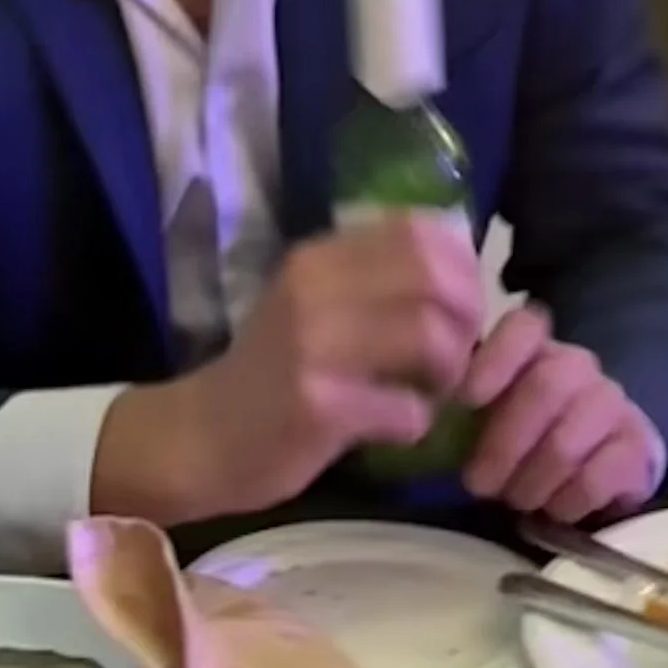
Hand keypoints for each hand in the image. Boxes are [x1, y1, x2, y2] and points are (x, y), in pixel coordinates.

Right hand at [98, 215, 486, 523]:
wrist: (201, 436)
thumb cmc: (270, 372)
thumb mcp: (310, 304)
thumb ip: (369, 280)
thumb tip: (458, 271)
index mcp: (316, 257)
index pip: (418, 230)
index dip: (461, 267)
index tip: (460, 305)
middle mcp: (313, 287)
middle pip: (434, 278)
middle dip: (466, 321)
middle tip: (457, 357)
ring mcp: (313, 344)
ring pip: (430, 337)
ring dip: (449, 374)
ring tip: (431, 393)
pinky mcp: (319, 404)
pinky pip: (407, 409)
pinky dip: (417, 424)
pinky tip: (395, 428)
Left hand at [457, 303, 662, 521]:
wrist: (599, 464)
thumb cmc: (523, 435)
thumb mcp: (487, 413)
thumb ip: (459, 404)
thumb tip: (417, 415)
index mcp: (532, 348)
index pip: (523, 328)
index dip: (495, 359)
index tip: (466, 398)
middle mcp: (577, 365)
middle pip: (545, 387)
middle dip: (505, 442)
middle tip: (478, 484)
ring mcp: (612, 402)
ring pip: (568, 438)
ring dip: (532, 479)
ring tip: (515, 500)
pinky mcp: (638, 445)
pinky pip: (601, 475)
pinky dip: (568, 500)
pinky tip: (554, 509)